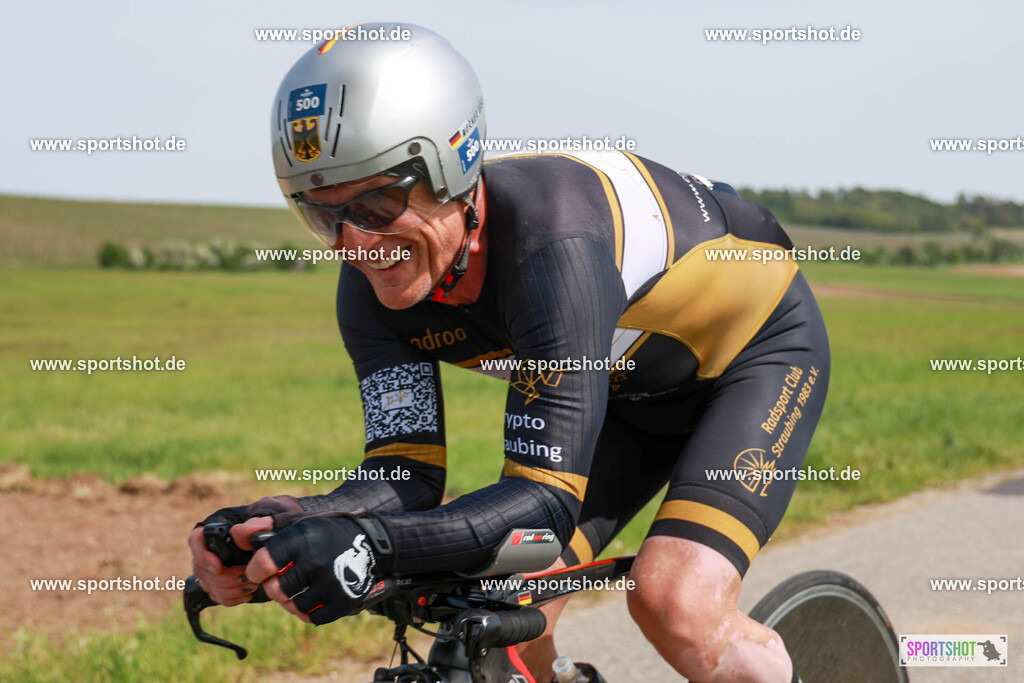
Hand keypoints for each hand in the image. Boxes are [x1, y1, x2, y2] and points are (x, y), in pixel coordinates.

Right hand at [188, 495, 303, 605]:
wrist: (281, 540)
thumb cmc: (273, 524)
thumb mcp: (270, 518)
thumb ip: (257, 523)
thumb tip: (239, 533)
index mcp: (218, 529)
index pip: (196, 540)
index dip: (203, 556)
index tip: (219, 567)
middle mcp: (211, 548)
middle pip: (201, 569)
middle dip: (224, 578)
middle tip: (246, 577)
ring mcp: (214, 567)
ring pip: (208, 585)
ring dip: (229, 589)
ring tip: (252, 584)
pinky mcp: (221, 582)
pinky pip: (217, 596)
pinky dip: (231, 598)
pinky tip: (247, 594)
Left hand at [245, 516, 381, 624]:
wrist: (368, 543)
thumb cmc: (324, 533)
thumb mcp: (297, 522)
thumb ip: (265, 527)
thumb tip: (237, 534)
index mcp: (301, 539)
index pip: (264, 563)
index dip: (255, 571)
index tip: (259, 571)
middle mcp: (316, 561)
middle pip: (276, 590)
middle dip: (273, 586)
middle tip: (281, 580)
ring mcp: (331, 583)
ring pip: (293, 605)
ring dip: (290, 600)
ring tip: (297, 588)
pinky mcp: (343, 600)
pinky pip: (312, 616)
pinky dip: (308, 610)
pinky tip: (311, 597)